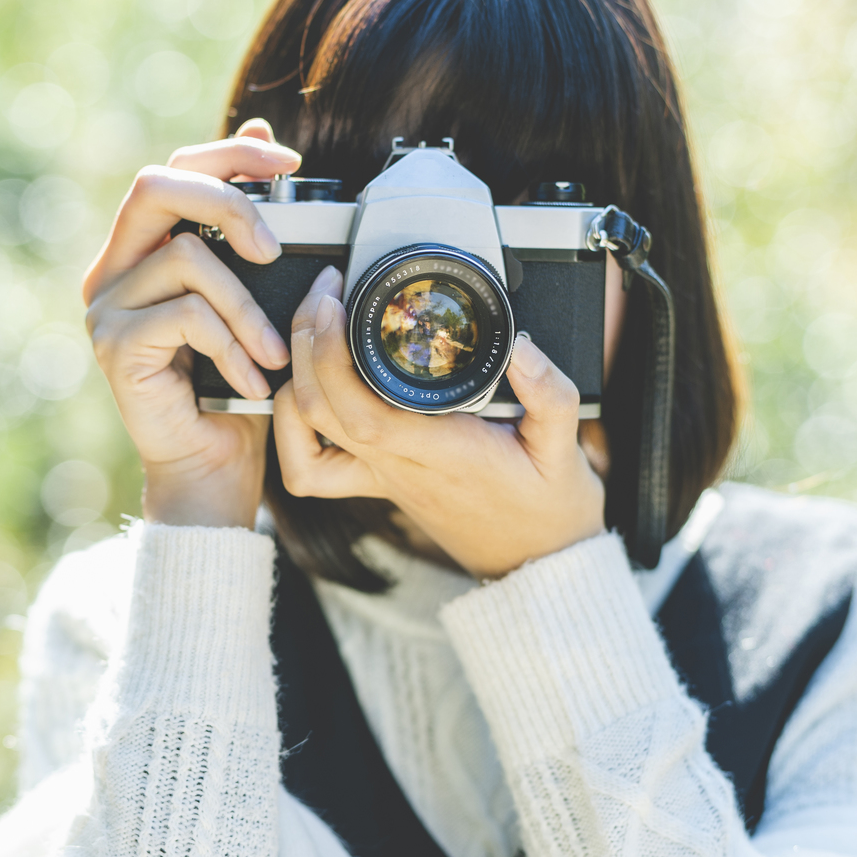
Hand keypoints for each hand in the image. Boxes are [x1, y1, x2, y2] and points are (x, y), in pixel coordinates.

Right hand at [84, 120, 297, 528]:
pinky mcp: (114, 347)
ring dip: (248, 306)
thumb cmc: (239, 385)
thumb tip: (260, 135)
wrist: (214, 468)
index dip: (228, 154)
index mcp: (141, 250)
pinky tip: (253, 380)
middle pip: (155, 185)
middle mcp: (112, 270)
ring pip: (186, 257)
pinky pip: (188, 315)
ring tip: (275, 353)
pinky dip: (234, 345)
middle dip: (229, 202)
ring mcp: (106, 307)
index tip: (289, 161)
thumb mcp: (256, 297)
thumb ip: (248, 231)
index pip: (173, 170)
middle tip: (274, 250)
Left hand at [272, 268, 606, 578]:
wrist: (537, 563)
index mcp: (439, 451)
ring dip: (293, 377)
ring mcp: (380, 475)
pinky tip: (304, 393)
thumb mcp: (566, 449)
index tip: (336, 303)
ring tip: (314, 328)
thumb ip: (550, 395)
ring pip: (304, 433)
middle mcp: (397, 465)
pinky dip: (291, 426)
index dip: (332, 354)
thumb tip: (521, 348)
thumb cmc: (548, 509)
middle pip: (318, 409)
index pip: (361, 408)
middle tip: (326, 293)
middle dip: (307, 340)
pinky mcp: (375, 481)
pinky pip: (310, 465)